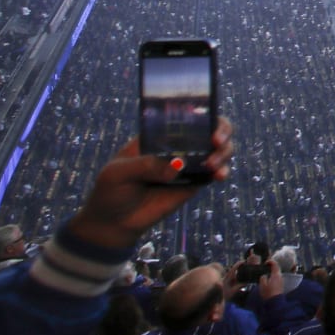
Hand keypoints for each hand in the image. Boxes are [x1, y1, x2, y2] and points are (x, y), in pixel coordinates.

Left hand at [67, 118, 233, 248]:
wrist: (113, 222)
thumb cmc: (111, 190)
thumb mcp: (119, 173)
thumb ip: (146, 166)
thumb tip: (179, 165)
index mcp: (157, 134)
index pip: (183, 115)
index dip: (201, 112)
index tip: (206, 121)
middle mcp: (176, 145)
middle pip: (209, 128)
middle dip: (221, 130)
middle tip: (216, 141)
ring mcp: (187, 164)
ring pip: (217, 149)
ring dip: (224, 152)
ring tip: (213, 165)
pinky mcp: (194, 183)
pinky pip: (214, 172)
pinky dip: (222, 171)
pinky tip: (219, 176)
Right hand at [258, 259, 283, 300]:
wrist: (275, 302)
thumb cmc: (268, 293)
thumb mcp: (262, 284)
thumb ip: (263, 278)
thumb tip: (264, 275)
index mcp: (276, 275)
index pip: (275, 264)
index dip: (270, 261)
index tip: (265, 263)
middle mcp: (280, 277)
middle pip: (276, 269)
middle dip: (271, 267)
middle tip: (264, 268)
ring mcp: (281, 281)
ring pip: (276, 274)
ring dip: (271, 272)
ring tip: (265, 274)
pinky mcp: (280, 285)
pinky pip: (276, 278)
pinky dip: (272, 277)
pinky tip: (268, 281)